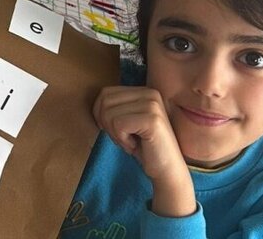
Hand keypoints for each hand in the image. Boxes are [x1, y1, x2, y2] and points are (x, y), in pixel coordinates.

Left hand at [95, 86, 195, 216]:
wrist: (167, 170)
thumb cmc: (144, 147)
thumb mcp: (127, 121)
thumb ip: (114, 107)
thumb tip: (95, 104)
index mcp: (144, 91)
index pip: (105, 93)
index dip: (101, 114)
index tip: (116, 131)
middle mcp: (150, 93)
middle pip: (105, 101)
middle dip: (107, 125)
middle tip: (124, 138)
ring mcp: (152, 105)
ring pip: (109, 114)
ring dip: (115, 134)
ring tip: (131, 141)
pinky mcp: (152, 119)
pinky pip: (118, 125)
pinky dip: (122, 140)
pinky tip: (136, 145)